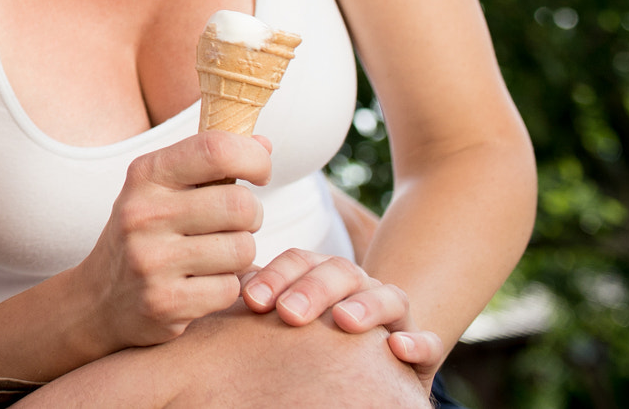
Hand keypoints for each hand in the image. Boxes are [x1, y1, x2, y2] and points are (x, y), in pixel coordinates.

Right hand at [77, 131, 273, 349]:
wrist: (100, 298)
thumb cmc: (144, 234)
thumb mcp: (161, 189)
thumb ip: (209, 164)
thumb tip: (264, 143)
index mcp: (146, 175)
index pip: (216, 150)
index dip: (253, 158)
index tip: (260, 173)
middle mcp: (144, 213)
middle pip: (240, 205)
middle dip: (252, 216)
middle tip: (237, 224)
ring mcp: (152, 260)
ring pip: (242, 249)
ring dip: (240, 255)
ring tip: (217, 255)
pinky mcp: (165, 302)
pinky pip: (230, 289)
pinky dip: (226, 288)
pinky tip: (203, 284)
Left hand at [242, 249, 441, 387]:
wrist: (364, 366)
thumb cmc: (304, 340)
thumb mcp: (278, 319)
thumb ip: (252, 302)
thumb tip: (202, 296)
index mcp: (320, 275)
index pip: (298, 261)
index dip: (275, 275)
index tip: (251, 301)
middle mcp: (358, 288)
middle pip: (339, 271)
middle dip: (312, 289)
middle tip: (288, 314)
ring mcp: (393, 316)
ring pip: (388, 296)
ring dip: (365, 305)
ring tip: (342, 320)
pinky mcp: (419, 350)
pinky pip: (427, 341)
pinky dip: (417, 342)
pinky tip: (397, 348)